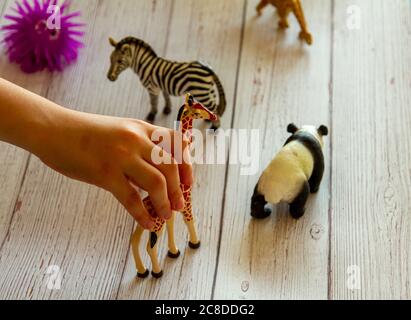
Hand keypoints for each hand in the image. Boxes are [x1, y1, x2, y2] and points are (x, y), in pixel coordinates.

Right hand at [35, 111, 192, 229]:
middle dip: (179, 190)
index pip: (177, 143)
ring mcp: (121, 156)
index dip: (187, 165)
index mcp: (141, 127)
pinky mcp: (105, 173)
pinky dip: (142, 214)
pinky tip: (146, 223)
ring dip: (165, 203)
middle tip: (180, 205)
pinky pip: (131, 199)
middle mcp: (136, 139)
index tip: (188, 183)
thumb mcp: (120, 129)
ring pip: (156, 183)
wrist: (53, 129)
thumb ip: (141, 144)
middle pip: (170, 167)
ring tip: (166, 215)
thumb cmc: (86, 132)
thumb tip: (159, 168)